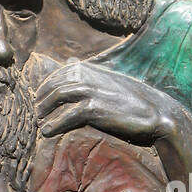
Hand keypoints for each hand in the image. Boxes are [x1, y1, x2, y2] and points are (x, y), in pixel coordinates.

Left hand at [36, 60, 173, 146]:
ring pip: (57, 97)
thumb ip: (89, 71)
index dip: (45, 86)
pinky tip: (47, 132)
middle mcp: (89, 76)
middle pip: (54, 85)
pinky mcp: (94, 109)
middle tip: (35, 112)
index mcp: (91, 68)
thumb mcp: (110, 78)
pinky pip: (67, 116)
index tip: (38, 98)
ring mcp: (91, 91)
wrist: (156, 113)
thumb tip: (70, 60)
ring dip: (44, 110)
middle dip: (41, 99)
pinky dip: (54, 124)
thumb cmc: (133, 98)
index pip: (58, 73)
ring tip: (38, 122)